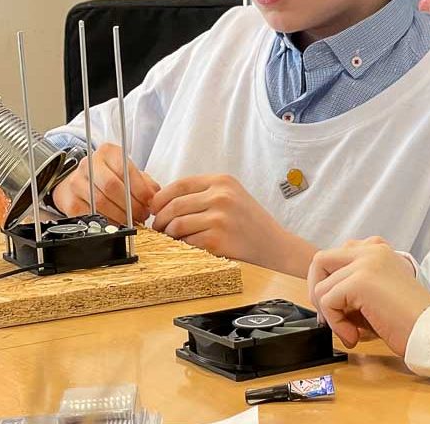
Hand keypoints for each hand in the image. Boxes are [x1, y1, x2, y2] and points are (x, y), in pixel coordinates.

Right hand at [51, 143, 159, 223]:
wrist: (82, 182)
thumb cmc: (111, 178)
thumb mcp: (130, 174)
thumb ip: (145, 184)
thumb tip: (154, 199)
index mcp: (108, 153)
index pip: (124, 169)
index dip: (139, 190)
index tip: (148, 203)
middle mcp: (89, 164)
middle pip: (111, 186)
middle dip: (130, 205)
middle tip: (140, 216)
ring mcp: (76, 182)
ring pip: (100, 202)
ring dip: (120, 216)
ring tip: (131, 222)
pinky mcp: (69, 201)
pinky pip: (89, 215)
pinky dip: (105, 223)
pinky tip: (115, 224)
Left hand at [150, 174, 317, 275]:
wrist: (275, 247)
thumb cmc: (249, 224)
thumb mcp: (231, 196)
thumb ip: (203, 194)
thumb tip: (162, 200)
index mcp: (222, 181)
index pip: (179, 184)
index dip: (161, 198)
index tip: (154, 209)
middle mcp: (221, 196)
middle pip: (174, 205)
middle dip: (160, 219)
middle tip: (158, 228)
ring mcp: (220, 218)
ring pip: (177, 225)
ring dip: (168, 234)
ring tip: (171, 238)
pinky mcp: (217, 240)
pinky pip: (187, 242)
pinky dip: (182, 246)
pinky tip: (186, 248)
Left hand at [307, 237, 429, 355]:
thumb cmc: (409, 320)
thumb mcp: (377, 292)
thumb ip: (353, 285)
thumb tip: (323, 298)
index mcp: (377, 249)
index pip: (335, 255)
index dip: (329, 282)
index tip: (337, 307)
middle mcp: (371, 250)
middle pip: (320, 261)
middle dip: (318, 292)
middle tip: (333, 318)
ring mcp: (365, 263)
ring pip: (321, 287)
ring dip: (331, 316)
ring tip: (352, 332)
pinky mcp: (359, 281)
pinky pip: (327, 302)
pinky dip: (336, 323)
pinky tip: (355, 336)